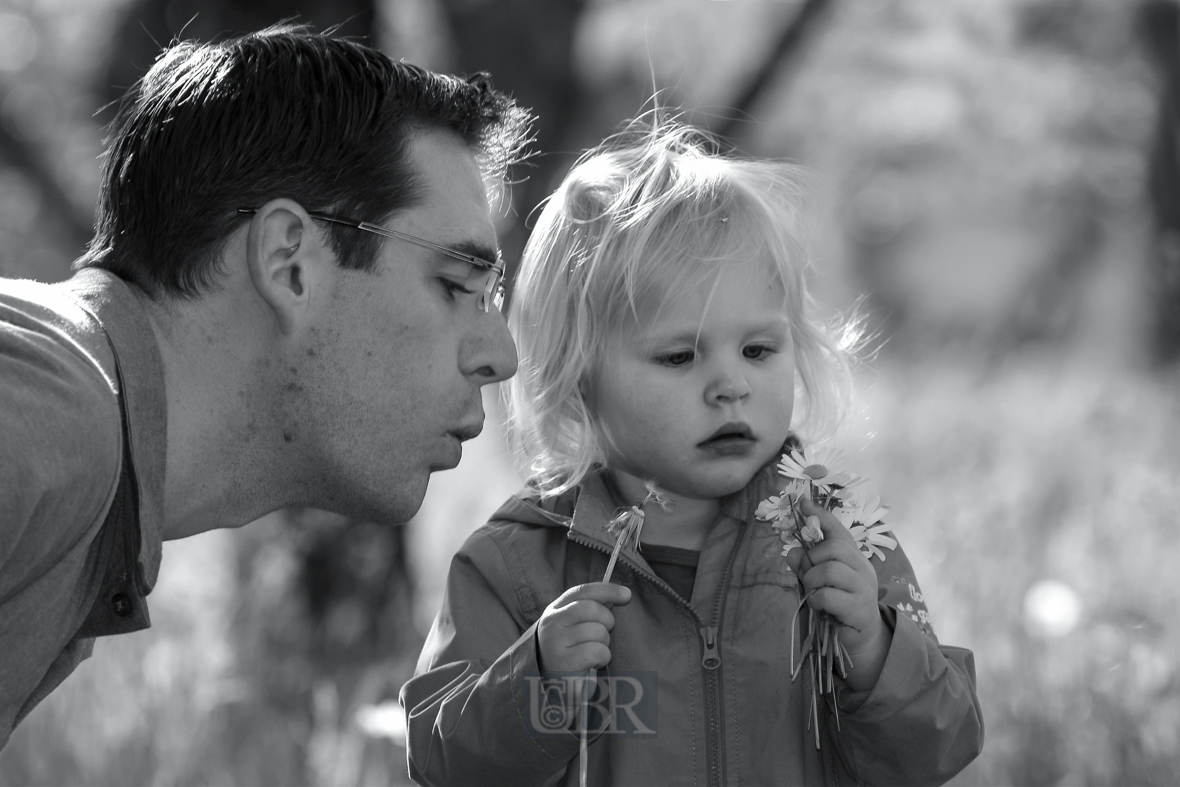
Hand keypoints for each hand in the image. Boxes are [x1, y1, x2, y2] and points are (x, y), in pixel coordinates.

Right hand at [537, 582, 631, 673]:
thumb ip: (591, 609)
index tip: (627, 594)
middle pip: (592, 609)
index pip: (583, 591)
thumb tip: (620, 595)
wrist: (553, 682)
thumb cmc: (571, 650)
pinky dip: (602, 657)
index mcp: (555, 610)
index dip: (607, 590)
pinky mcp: (565, 662)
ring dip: (604, 643)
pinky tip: (594, 662)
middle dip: (607, 620)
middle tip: (604, 633)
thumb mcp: (574, 625)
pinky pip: (597, 651)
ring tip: (595, 650)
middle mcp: (552, 623)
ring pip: (597, 631)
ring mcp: (556, 642)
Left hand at [784, 497, 890, 689]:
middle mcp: (862, 567)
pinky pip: (828, 596)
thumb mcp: (818, 582)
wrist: (861, 639)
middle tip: (810, 578)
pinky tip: (821, 609)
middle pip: (833, 548)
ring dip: (812, 583)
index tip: (802, 503)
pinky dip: (817, 601)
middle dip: (812, 561)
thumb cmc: (837, 606)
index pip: (838, 529)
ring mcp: (864, 588)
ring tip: (815, 595)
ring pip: (829, 571)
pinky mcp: (860, 609)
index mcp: (852, 556)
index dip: (820, 515)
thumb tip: (791, 552)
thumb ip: (806, 566)